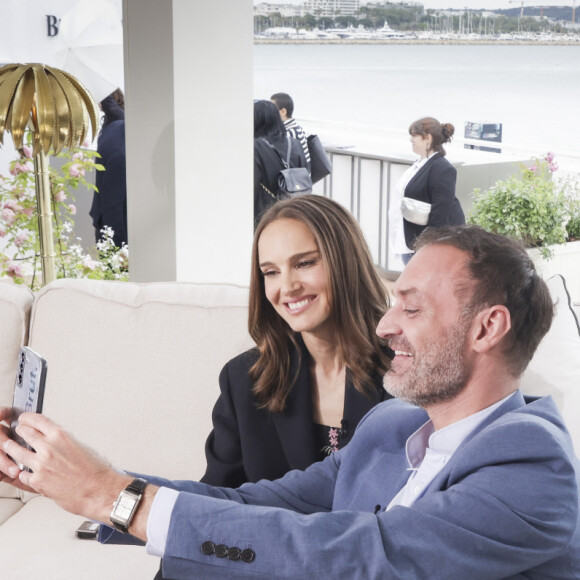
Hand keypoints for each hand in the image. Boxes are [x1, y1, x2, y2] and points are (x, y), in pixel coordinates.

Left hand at [0, 411, 130, 521]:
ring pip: (16, 452)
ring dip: (12, 449)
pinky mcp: (37, 481)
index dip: (27, 418)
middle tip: (18, 431)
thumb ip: (62, 441)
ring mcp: (40, 465)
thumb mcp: (79, 445)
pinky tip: (26, 471)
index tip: (23, 418)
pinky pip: (22, 474)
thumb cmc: (93, 469)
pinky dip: (23, 472)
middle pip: (24, 433)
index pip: (37, 420)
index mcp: (60, 436)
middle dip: (20, 431)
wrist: (97, 489)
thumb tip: (52, 438)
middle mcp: (48, 448)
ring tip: (11, 448)